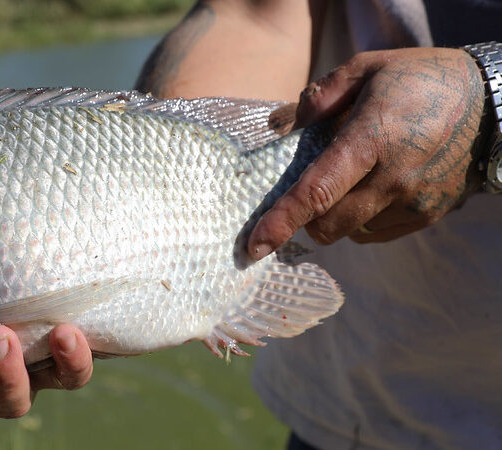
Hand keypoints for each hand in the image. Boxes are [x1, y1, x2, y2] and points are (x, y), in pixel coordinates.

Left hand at [248, 47, 485, 259]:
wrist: (492, 104)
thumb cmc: (422, 80)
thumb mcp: (369, 67)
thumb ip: (322, 94)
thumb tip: (282, 123)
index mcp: (371, 139)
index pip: (316, 192)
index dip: (281, 221)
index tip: (255, 245)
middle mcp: (393, 179)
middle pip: (328, 225)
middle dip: (306, 218)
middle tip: (308, 191)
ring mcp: (414, 202)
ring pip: (351, 232)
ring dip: (338, 215)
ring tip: (355, 176)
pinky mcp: (428, 216)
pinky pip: (376, 233)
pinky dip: (363, 219)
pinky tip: (375, 187)